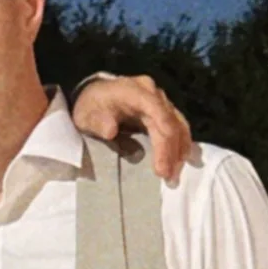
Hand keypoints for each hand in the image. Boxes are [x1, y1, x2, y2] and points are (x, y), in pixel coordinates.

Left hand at [71, 72, 192, 183]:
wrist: (95, 95)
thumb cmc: (92, 106)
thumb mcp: (87, 114)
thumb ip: (98, 121)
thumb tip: (111, 131)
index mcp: (135, 91)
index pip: (157, 110)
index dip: (163, 137)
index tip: (162, 162)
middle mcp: (153, 93)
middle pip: (170, 122)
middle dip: (171, 151)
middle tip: (167, 177)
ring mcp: (161, 102)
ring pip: (179, 126)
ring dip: (179, 152)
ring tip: (173, 176)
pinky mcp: (164, 112)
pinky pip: (178, 128)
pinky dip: (180, 147)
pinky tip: (179, 164)